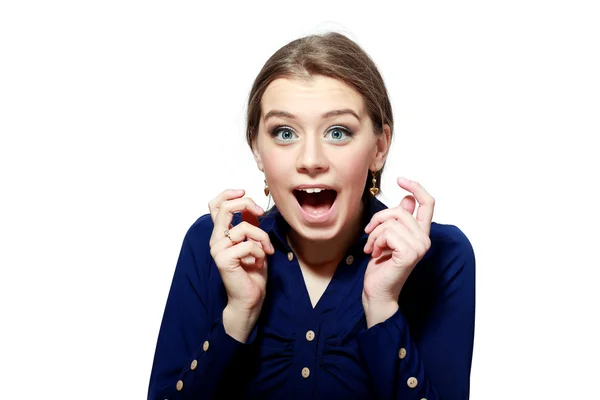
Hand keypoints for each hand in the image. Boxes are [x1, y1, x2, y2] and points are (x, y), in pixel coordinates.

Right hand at [208, 189, 273, 340]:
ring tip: (266, 250)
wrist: (250, 299)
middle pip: (225, 208)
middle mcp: (216, 240)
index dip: (228, 194)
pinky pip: (247, 244)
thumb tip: (252, 207)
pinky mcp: (224, 259)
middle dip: (247, 204)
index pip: (215, 206)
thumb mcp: (255, 243)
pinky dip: (260, 250)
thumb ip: (250, 225)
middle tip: (261, 212)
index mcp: (221, 234)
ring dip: (262, 236)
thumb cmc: (252, 274)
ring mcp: (218, 250)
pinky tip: (260, 260)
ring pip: (244, 227)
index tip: (244, 192)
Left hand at [362, 178, 433, 324]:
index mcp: (421, 233)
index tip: (401, 180)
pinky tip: (376, 253)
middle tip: (369, 235)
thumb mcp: (387, 238)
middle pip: (400, 210)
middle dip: (378, 220)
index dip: (416, 188)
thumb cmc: (381, 267)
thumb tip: (407, 199)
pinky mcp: (409, 253)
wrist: (377, 292)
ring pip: (391, 222)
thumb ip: (398, 220)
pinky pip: (388, 233)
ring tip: (373, 248)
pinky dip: (376, 241)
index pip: (427, 203)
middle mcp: (424, 239)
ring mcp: (419, 246)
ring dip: (375, 234)